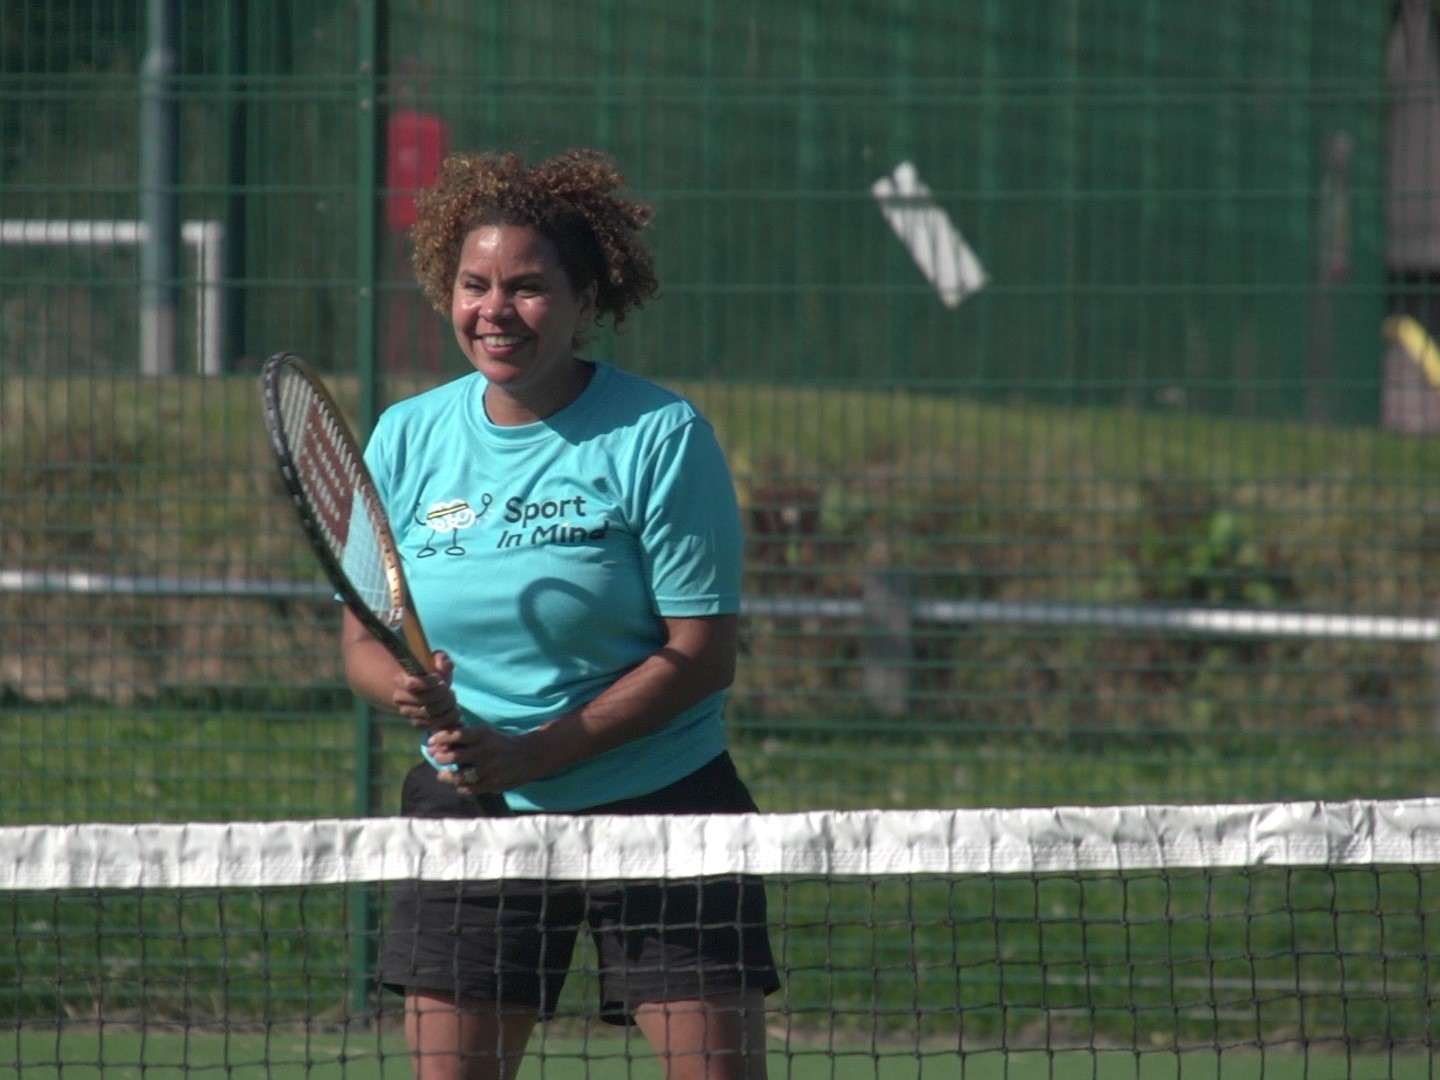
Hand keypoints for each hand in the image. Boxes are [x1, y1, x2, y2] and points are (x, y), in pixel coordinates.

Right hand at [391, 651, 461, 730]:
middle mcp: (400, 697)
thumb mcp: (437, 661)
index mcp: (402, 680)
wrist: (426, 690)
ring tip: (452, 700)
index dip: (430, 682)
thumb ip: (442, 659)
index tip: (439, 679)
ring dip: (447, 707)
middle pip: (425, 700)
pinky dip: (446, 719)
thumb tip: (444, 665)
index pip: (411, 684)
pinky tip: (452, 711)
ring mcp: (407, 712)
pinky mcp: (416, 723)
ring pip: (430, 714)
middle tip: (451, 691)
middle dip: (444, 696)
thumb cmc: (433, 674)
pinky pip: (432, 724)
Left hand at [426, 724, 549, 794]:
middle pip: (455, 756)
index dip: (440, 738)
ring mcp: (490, 768)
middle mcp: (486, 750)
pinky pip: (470, 788)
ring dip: (447, 776)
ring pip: (460, 776)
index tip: (431, 742)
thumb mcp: (486, 734)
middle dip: (441, 758)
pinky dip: (461, 787)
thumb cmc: (501, 743)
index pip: (457, 734)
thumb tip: (436, 743)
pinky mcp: (494, 783)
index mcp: (484, 734)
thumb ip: (464, 739)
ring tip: (442, 775)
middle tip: (437, 758)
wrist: (530, 756)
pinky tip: (459, 784)